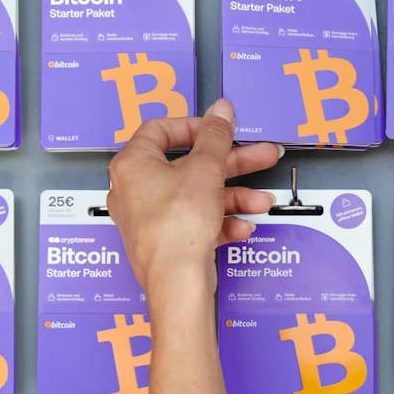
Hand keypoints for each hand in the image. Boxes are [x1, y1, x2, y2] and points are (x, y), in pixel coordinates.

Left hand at [107, 99, 281, 300]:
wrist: (177, 281)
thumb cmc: (175, 230)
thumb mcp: (206, 170)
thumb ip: (217, 136)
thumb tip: (220, 111)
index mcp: (133, 164)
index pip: (161, 130)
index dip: (197, 127)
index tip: (221, 129)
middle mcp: (135, 189)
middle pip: (190, 165)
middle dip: (232, 165)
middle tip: (258, 157)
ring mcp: (151, 217)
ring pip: (199, 196)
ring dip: (234, 197)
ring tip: (260, 200)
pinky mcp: (168, 240)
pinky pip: (198, 221)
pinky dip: (222, 221)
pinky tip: (241, 225)